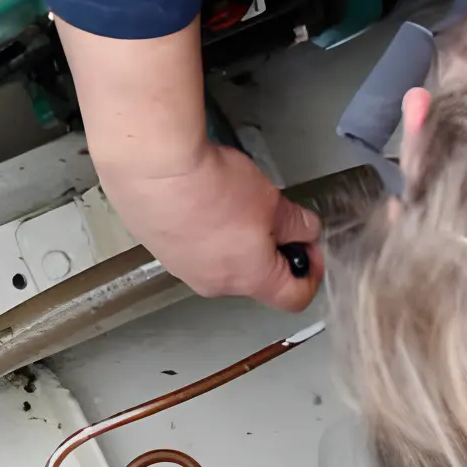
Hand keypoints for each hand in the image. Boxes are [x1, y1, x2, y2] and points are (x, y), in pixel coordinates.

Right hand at [103, 139, 321, 310]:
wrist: (155, 168)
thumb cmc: (214, 189)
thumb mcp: (273, 201)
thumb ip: (297, 223)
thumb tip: (305, 231)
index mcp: (251, 279)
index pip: (294, 297)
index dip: (312, 272)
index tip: (309, 246)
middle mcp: (215, 283)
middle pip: (254, 276)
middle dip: (267, 246)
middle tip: (266, 211)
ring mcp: (181, 267)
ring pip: (219, 258)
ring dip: (230, 236)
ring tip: (226, 197)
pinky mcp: (157, 246)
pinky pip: (188, 243)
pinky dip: (199, 226)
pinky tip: (197, 195)